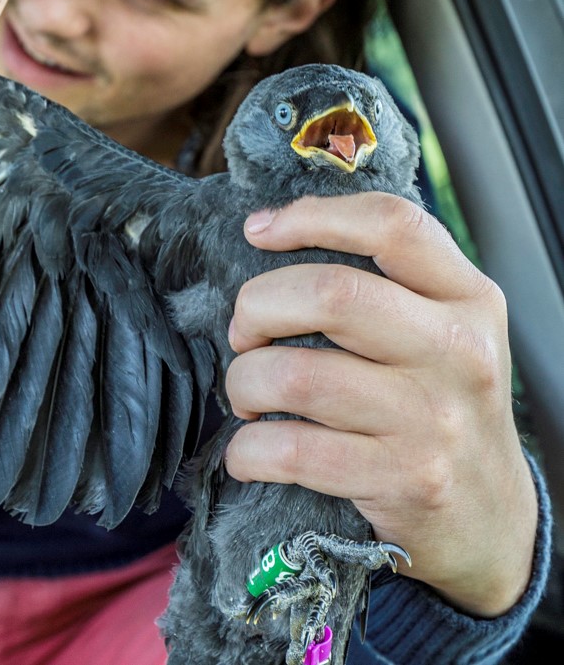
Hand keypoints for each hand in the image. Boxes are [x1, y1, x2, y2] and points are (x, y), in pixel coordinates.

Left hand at [224, 193, 537, 617]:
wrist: (489, 518)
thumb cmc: (439, 404)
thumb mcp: (442, 328)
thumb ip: (385, 279)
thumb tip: (270, 229)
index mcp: (467, 297)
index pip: (391, 225)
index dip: (311, 216)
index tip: (257, 230)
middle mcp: (459, 350)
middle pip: (331, 294)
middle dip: (257, 307)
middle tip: (245, 332)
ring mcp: (434, 418)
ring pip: (296, 375)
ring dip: (244, 383)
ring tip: (248, 395)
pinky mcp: (405, 479)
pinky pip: (293, 450)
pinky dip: (248, 450)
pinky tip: (249, 451)